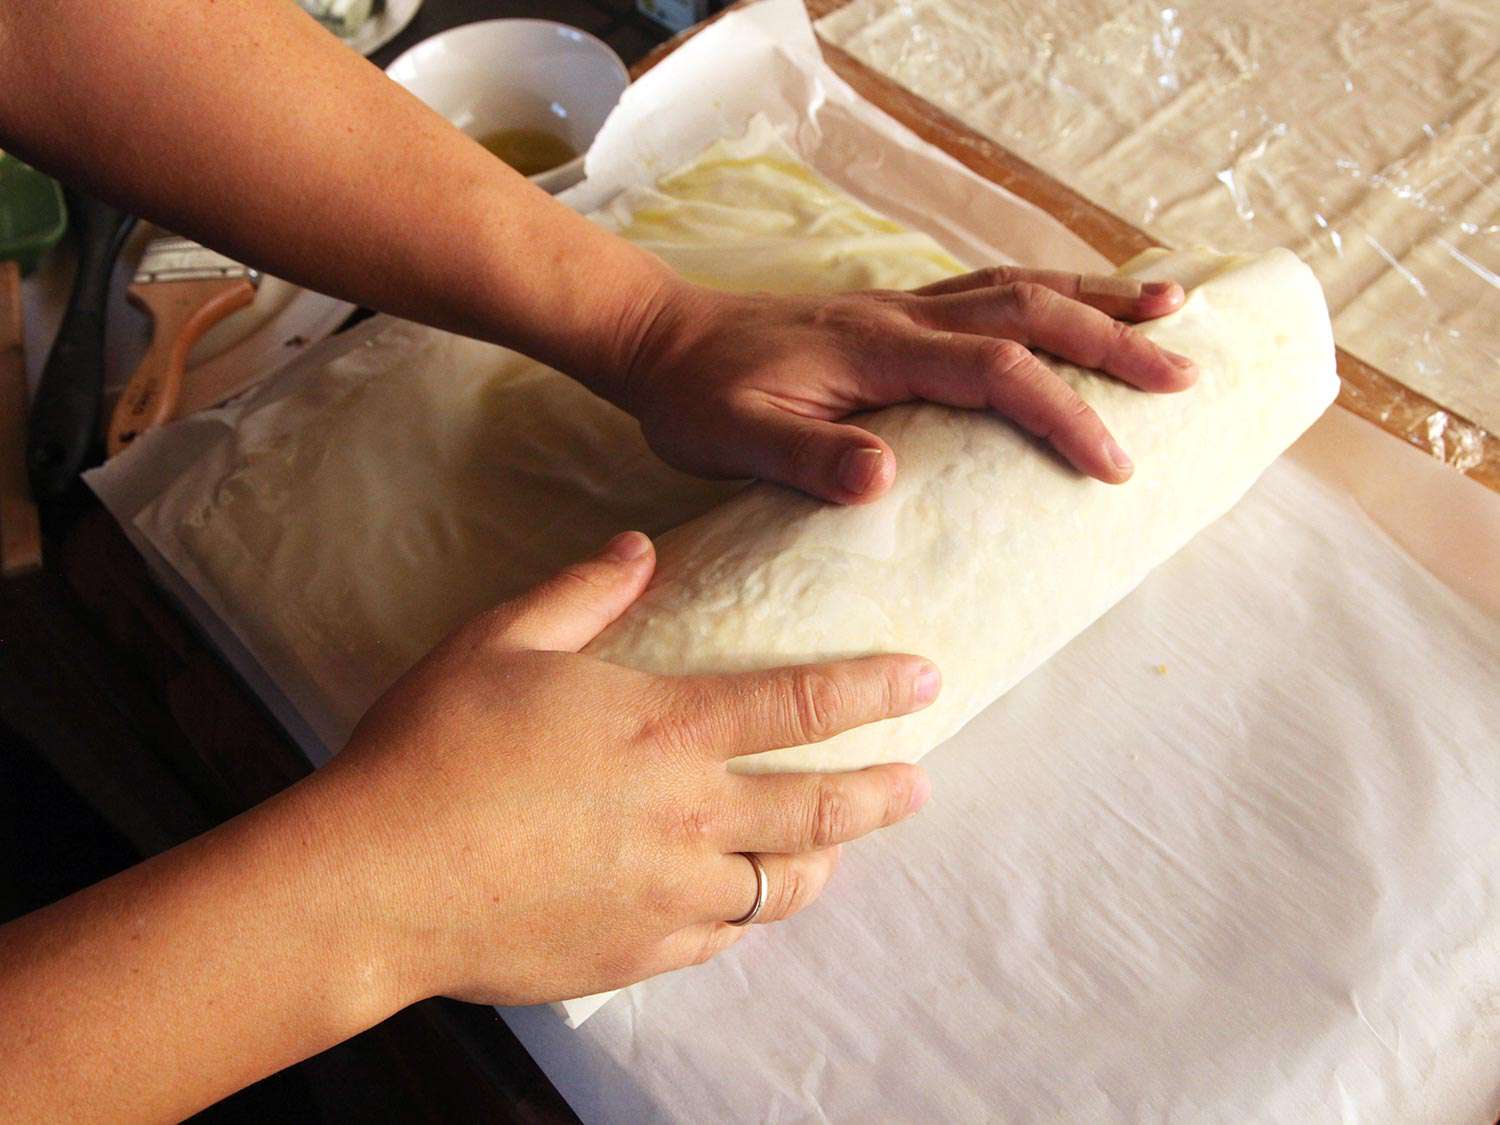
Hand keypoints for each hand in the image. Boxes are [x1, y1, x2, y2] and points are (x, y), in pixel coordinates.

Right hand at [319, 531, 937, 1006]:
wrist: (374, 881)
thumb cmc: (431, 749)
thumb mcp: (499, 640)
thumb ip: (583, 592)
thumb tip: (639, 547)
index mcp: (665, 731)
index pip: (800, 706)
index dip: (872, 691)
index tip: (925, 681)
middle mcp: (687, 817)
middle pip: (819, 810)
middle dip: (882, 794)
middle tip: (917, 784)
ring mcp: (668, 895)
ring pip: (782, 888)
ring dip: (824, 863)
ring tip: (839, 850)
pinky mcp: (635, 953)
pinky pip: (719, 938)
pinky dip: (744, 915)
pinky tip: (742, 904)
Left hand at [621, 268, 1198, 502]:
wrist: (665, 341)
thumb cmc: (700, 399)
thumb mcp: (736, 440)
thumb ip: (808, 459)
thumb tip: (887, 481)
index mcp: (873, 350)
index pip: (991, 372)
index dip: (1059, 411)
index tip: (1113, 462)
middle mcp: (901, 315)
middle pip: (1027, 311)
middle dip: (1110, 342)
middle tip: (1183, 374)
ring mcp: (903, 306)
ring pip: (1017, 287)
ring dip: (1095, 299)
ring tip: (1171, 310)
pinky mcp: (898, 311)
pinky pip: (991, 290)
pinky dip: (1050, 292)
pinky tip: (1081, 302)